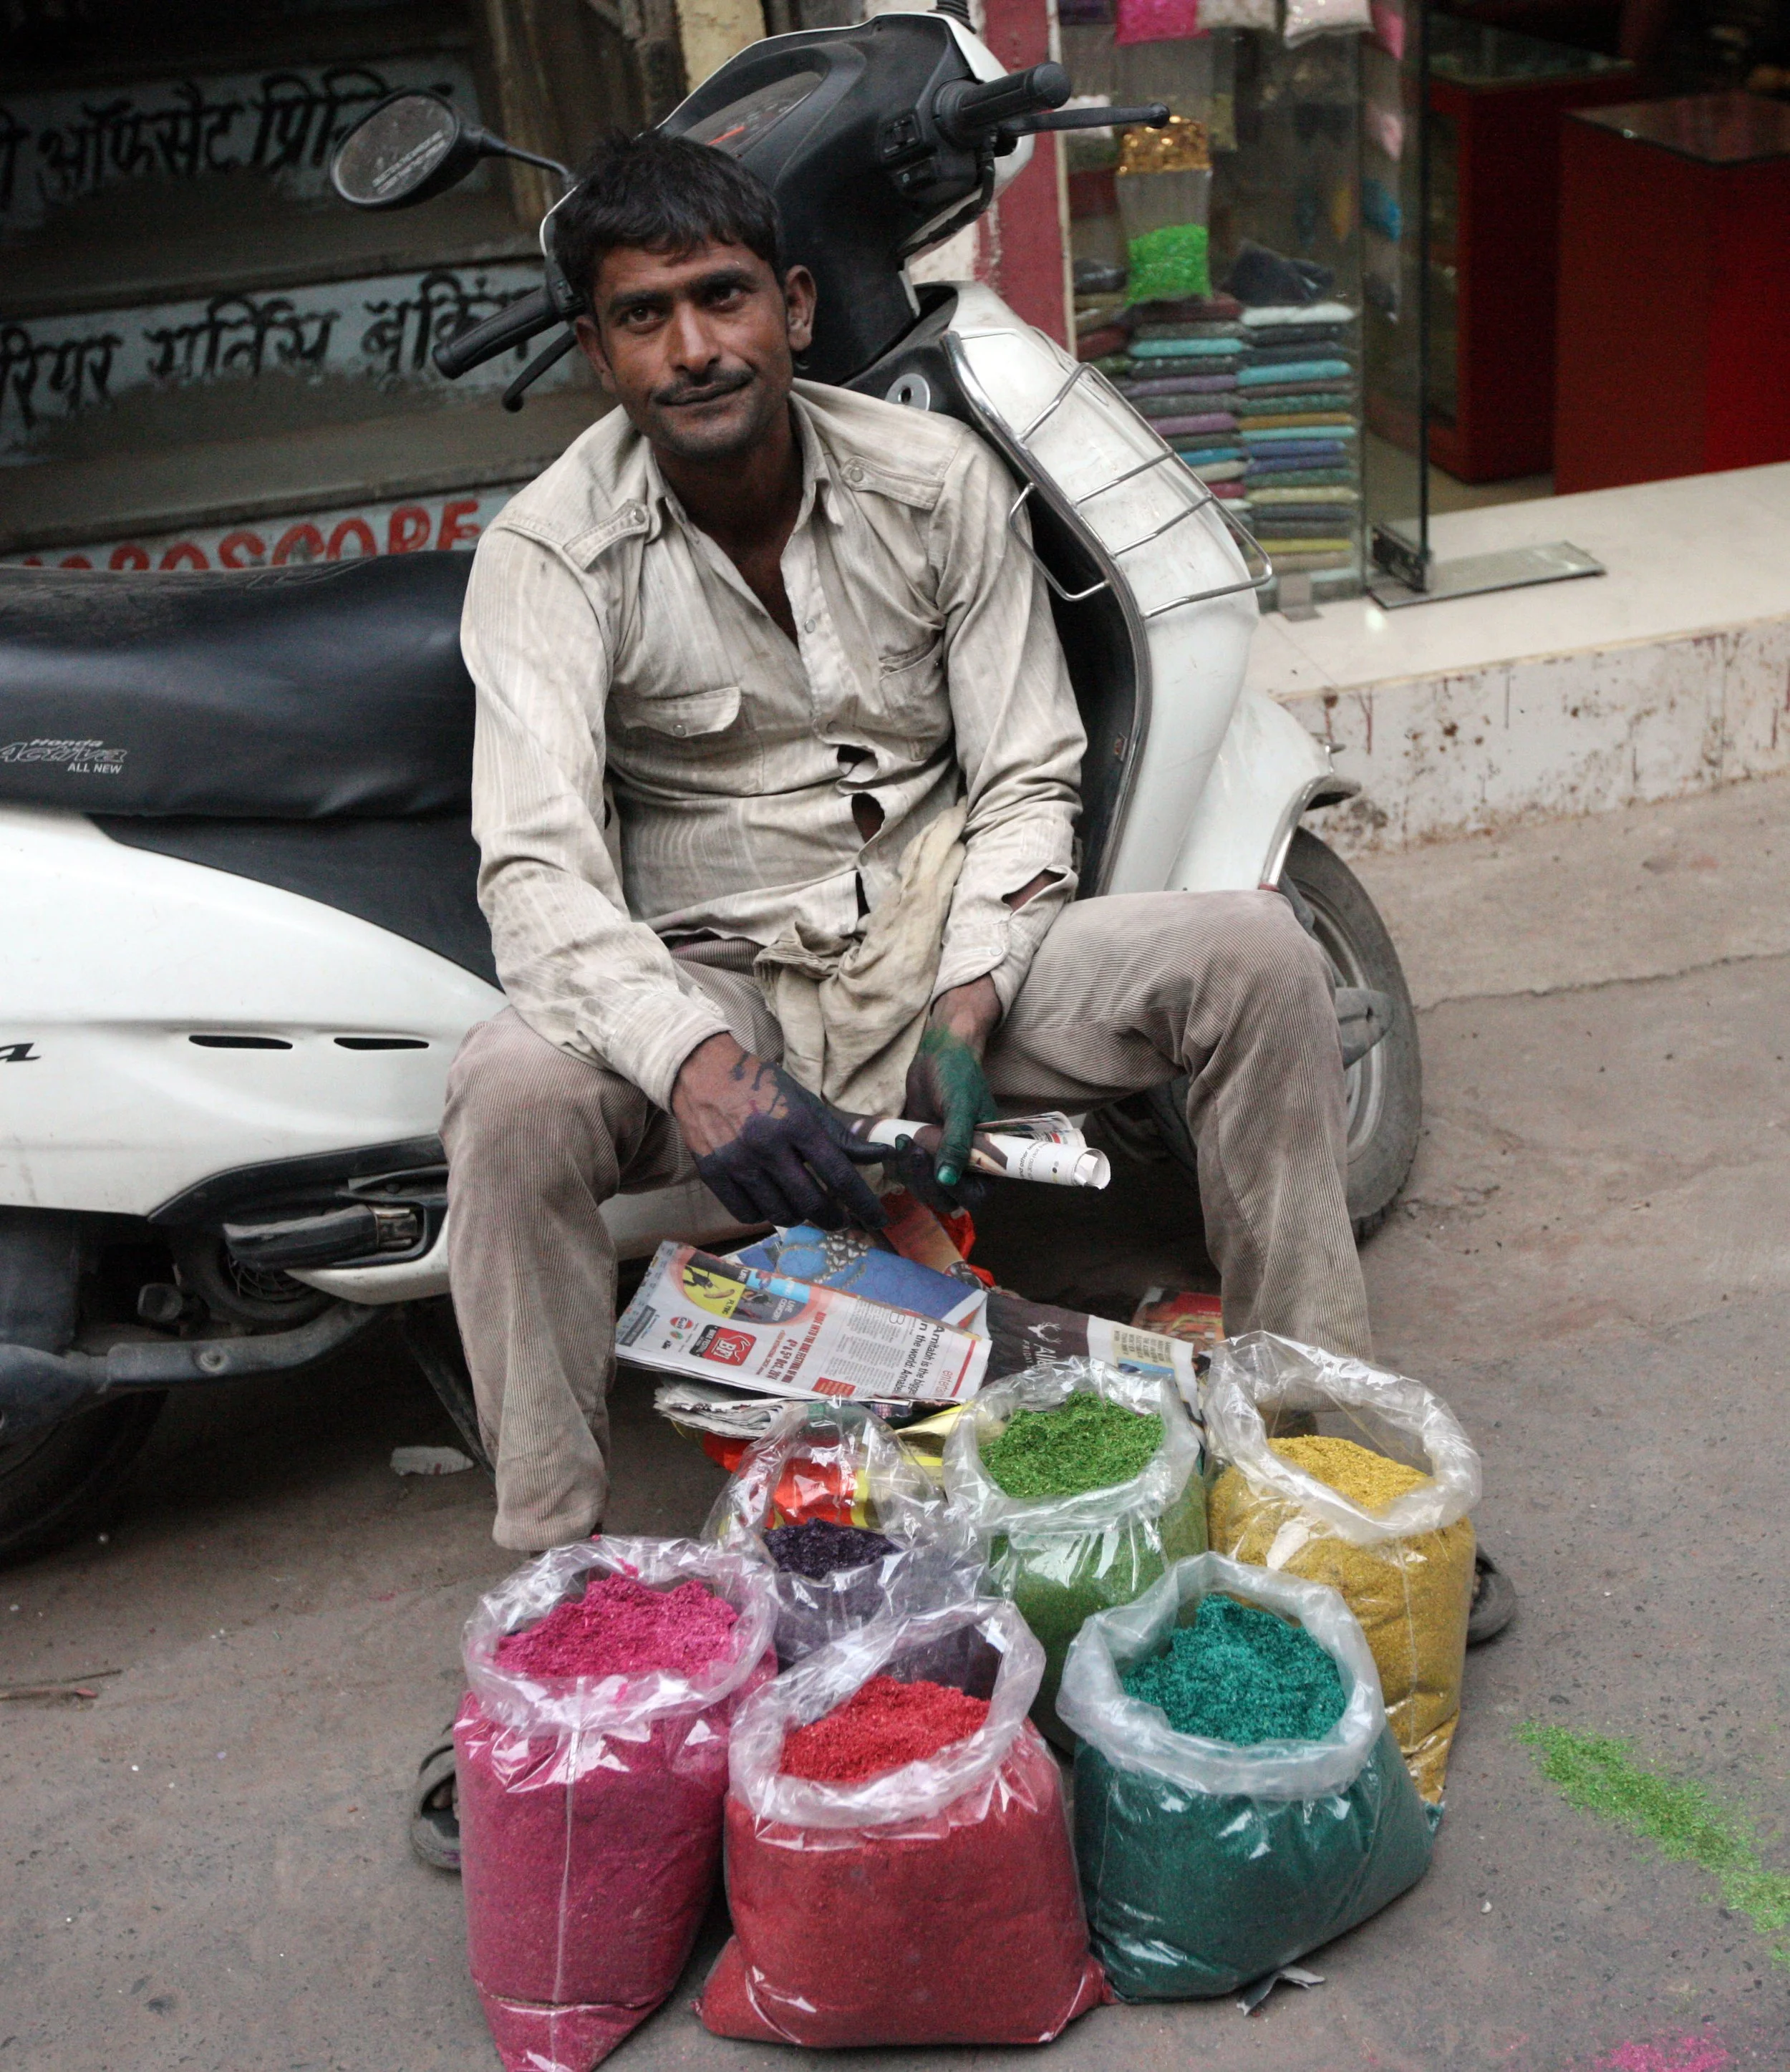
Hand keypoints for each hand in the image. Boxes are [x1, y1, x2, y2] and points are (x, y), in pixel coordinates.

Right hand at [674, 1034, 886, 1231]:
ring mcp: (737, 1162)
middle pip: (812, 1203)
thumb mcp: (805, 1102)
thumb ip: (840, 1135)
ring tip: (804, 1208)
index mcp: (797, 1124)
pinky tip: (771, 1203)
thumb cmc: (761, 1087)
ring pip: (780, 1214)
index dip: (863, 1203)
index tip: (879, 1219)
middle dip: (834, 1219)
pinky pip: (747, 1214)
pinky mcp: (713, 1174)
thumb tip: (880, 1156)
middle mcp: (768, 1146)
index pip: (840, 1175)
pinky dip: (765, 1216)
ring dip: (800, 1217)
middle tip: (842, 1221)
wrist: (703, 1073)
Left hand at [901, 978, 1000, 1197]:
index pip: (976, 1195)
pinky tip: (895, 1142)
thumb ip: (956, 1143)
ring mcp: (942, 1162)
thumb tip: (947, 1179)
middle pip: (947, 1199)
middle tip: (913, 1148)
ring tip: (903, 1139)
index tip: (939, 1171)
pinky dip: (898, 1165)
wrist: (938, 1055)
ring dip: (909, 1172)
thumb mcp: (959, 1107)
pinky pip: (908, 1176)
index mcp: (989, 1158)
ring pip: (924, 1190)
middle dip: (926, 1181)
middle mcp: (967, 1167)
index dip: (957, 1191)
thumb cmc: (957, 1075)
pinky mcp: (921, 1155)